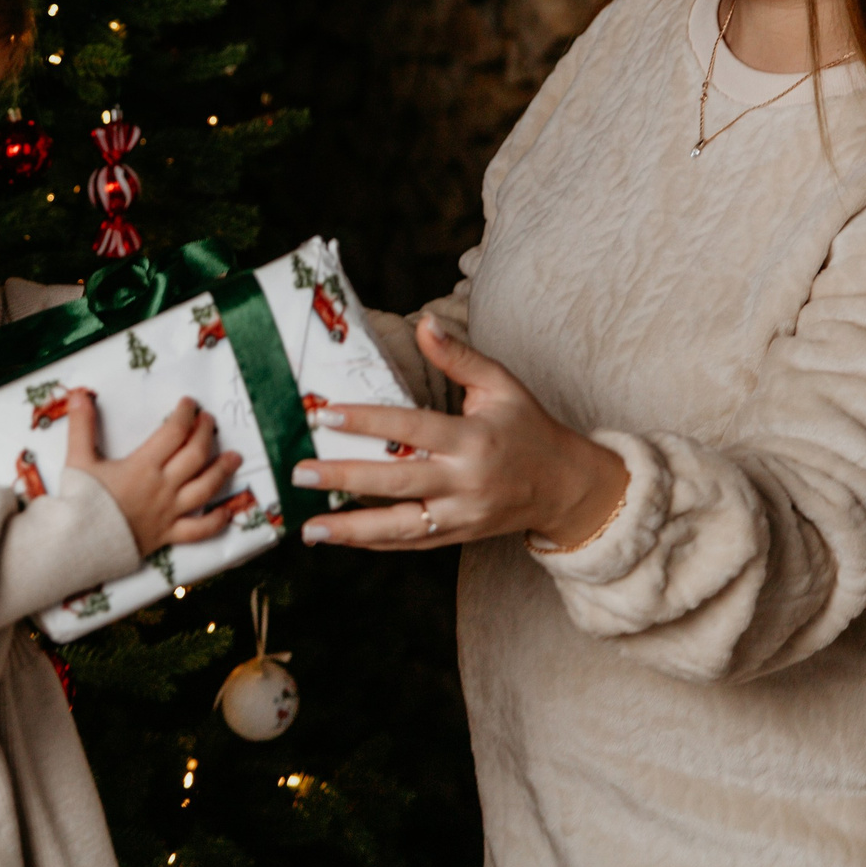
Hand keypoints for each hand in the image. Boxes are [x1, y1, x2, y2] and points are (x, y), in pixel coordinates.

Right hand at [67, 391, 246, 555]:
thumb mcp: (78, 459)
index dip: (185, 414)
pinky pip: (198, 530)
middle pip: (195, 455)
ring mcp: (169, 512)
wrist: (78, 546)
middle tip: (209, 421)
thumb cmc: (80, 502)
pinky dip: (215, 521)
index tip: (189, 403)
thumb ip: (81, 425)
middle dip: (205, 434)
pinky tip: (226, 512)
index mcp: (144, 466)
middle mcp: (163, 487)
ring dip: (222, 470)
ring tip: (235, 457)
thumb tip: (79, 393)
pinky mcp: (168, 535)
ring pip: (204, 488)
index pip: (174, 432)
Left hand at [290, 318, 627, 550]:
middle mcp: (464, 483)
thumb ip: (458, 356)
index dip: (366, 421)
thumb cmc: (529, 428)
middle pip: (395, 482)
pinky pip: (409, 543)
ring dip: (350, 528)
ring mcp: (460, 516)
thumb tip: (423, 323)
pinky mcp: (457, 537)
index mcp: (472, 441)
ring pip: (398, 527)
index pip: (410, 429)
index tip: (325, 414)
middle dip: (344, 478)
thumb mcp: (502, 384)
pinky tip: (339, 538)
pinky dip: (373, 542)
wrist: (564, 487)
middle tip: (301, 472)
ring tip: (308, 527)